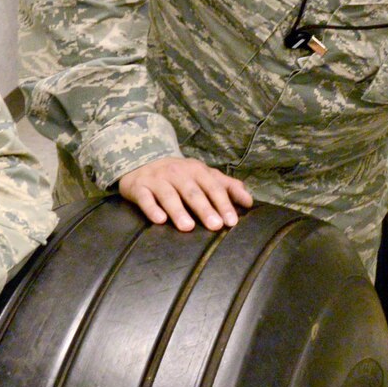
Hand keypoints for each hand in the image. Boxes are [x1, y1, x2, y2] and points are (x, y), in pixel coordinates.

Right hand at [118, 156, 253, 231]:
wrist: (142, 159)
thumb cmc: (180, 174)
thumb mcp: (204, 175)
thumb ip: (227, 187)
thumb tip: (249, 201)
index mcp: (197, 170)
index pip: (213, 187)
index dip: (223, 204)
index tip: (231, 222)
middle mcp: (177, 173)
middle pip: (193, 192)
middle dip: (205, 208)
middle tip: (215, 226)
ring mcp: (157, 180)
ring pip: (169, 195)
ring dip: (178, 210)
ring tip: (188, 227)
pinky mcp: (138, 188)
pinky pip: (145, 198)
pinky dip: (152, 208)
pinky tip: (159, 220)